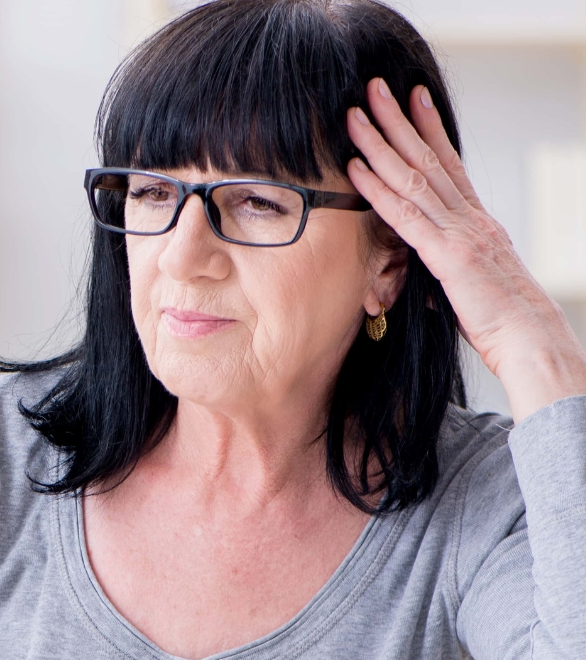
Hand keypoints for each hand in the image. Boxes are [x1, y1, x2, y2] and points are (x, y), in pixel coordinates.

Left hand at [346, 77, 585, 420]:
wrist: (532, 342)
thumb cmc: (504, 322)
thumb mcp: (473, 284)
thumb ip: (449, 265)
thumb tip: (428, 265)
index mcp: (478, 223)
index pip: (450, 165)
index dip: (430, 130)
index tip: (414, 100)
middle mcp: (471, 218)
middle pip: (429, 159)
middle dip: (399, 121)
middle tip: (375, 88)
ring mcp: (460, 233)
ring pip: (413, 177)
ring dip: (380, 143)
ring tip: (356, 114)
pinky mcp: (448, 256)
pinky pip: (405, 216)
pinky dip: (377, 189)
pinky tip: (356, 168)